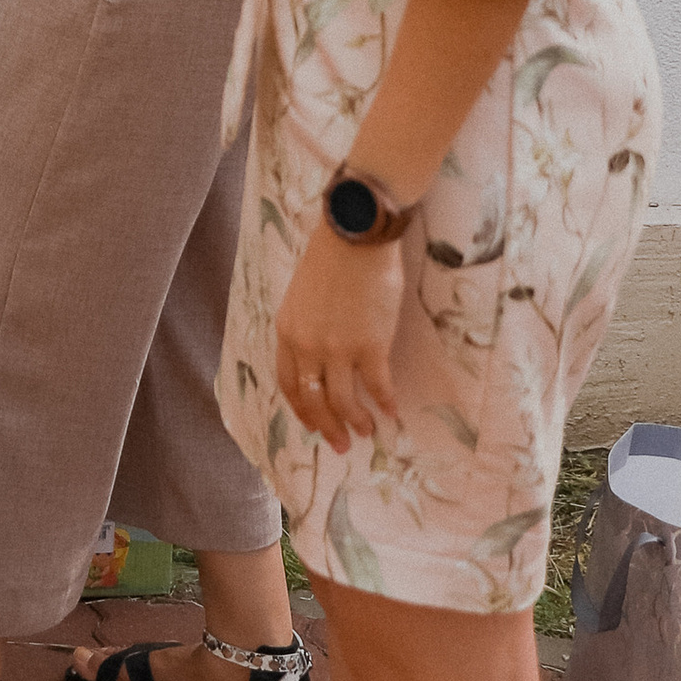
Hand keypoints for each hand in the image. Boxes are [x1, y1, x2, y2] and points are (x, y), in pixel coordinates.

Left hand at [272, 224, 406, 451]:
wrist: (355, 236)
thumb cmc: (331, 257)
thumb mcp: (302, 295)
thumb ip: (306, 327)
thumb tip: (320, 353)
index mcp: (287, 332)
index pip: (289, 383)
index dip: (301, 409)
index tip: (312, 424)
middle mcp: (307, 346)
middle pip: (313, 400)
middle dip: (327, 427)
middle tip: (341, 444)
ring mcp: (338, 349)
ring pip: (343, 401)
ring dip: (356, 421)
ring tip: (367, 431)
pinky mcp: (370, 346)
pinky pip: (376, 386)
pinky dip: (384, 402)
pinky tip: (392, 412)